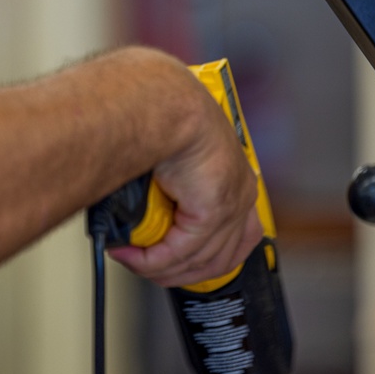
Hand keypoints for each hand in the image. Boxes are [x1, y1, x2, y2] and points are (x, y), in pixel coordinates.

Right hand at [107, 63, 261, 287]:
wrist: (164, 102)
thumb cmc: (164, 114)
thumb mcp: (171, 154)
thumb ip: (168, 184)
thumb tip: (142, 203)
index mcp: (238, 178)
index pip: (236, 237)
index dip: (205, 258)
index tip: (176, 263)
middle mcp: (242, 194)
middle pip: (221, 259)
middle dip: (182, 272)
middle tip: (148, 268)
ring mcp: (232, 204)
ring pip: (200, 261)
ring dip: (161, 269)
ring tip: (132, 261)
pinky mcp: (213, 211)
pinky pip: (181, 252)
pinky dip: (153, 261)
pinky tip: (132, 256)